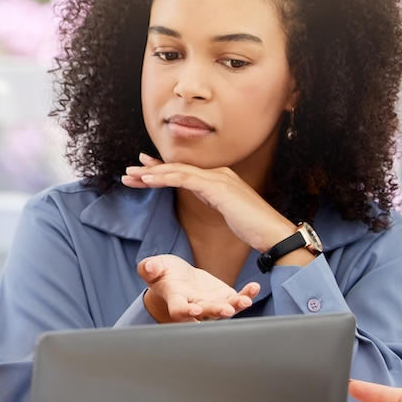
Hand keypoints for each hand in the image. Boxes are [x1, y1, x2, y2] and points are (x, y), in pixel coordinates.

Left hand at [123, 154, 297, 251]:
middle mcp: (217, 173)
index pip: (184, 171)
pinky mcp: (217, 187)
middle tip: (128, 172)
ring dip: (151, 172)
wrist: (272, 233)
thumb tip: (202, 197)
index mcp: (219, 178)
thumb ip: (213, 199)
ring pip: (177, 170)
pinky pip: (184, 178)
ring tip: (130, 175)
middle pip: (177, 168)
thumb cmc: (252, 226)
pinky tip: (147, 179)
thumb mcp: (226, 210)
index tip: (142, 171)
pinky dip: (164, 177)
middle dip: (150, 170)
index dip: (161, 170)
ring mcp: (217, 178)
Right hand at [138, 254, 258, 322]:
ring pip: (224, 310)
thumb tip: (149, 266)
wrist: (177, 278)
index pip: (179, 310)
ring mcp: (211, 305)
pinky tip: (254, 288)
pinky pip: (237, 300)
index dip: (186, 312)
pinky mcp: (224, 299)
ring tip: (245, 300)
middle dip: (216, 311)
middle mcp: (194, 307)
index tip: (194, 310)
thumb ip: (149, 267)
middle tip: (226, 309)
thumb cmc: (162, 273)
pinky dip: (247, 295)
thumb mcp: (153, 267)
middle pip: (206, 312)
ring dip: (236, 306)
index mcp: (175, 300)